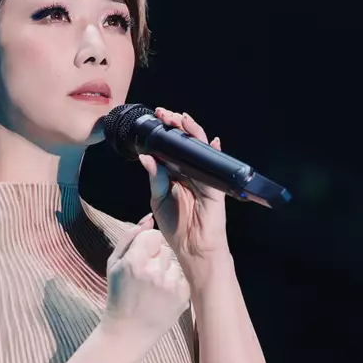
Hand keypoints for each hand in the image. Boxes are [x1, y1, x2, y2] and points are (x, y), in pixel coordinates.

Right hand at [103, 220, 190, 346]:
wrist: (128, 331)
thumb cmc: (118, 295)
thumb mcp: (114, 264)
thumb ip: (129, 238)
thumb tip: (148, 219)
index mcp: (135, 262)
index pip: (153, 235)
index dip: (146, 245)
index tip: (140, 259)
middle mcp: (155, 272)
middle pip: (165, 248)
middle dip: (157, 257)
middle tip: (145, 277)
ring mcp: (171, 285)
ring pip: (175, 262)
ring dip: (166, 270)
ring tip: (153, 287)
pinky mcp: (183, 296)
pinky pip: (182, 277)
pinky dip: (174, 283)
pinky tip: (161, 296)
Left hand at [136, 106, 228, 273]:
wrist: (193, 249)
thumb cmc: (176, 227)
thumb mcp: (158, 200)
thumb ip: (155, 178)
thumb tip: (147, 157)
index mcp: (175, 175)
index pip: (170, 149)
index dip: (164, 134)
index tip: (155, 120)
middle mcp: (189, 173)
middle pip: (184, 144)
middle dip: (176, 126)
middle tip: (165, 114)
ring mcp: (203, 177)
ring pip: (198, 149)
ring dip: (191, 132)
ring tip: (180, 119)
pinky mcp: (214, 185)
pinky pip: (214, 165)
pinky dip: (212, 151)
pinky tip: (211, 140)